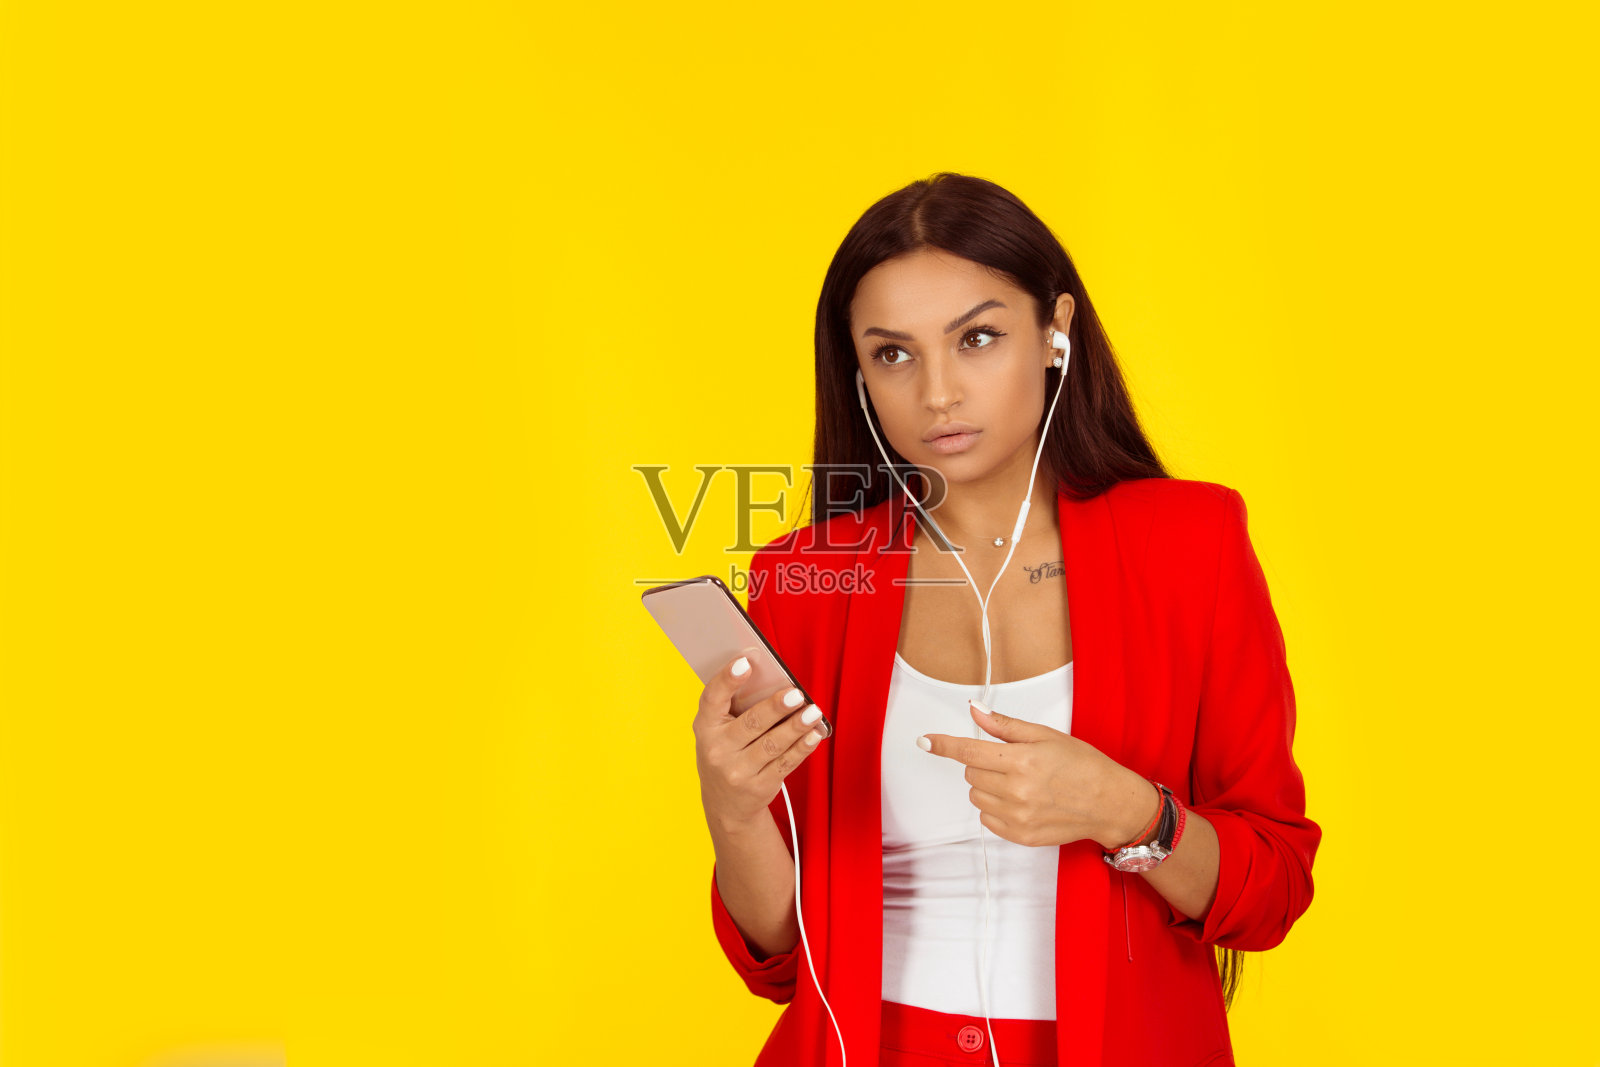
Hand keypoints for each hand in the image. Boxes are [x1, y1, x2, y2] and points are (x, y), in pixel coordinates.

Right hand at [694, 654, 827, 834]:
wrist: (725, 805)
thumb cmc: (725, 753)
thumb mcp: (717, 731)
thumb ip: (735, 707)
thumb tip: (772, 681)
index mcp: (705, 728)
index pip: (712, 699)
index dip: (727, 680)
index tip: (745, 663)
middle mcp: (718, 751)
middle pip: (751, 723)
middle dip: (775, 707)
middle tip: (796, 694)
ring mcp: (738, 772)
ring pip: (772, 745)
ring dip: (796, 727)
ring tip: (813, 712)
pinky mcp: (760, 786)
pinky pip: (785, 763)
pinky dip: (802, 748)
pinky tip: (814, 735)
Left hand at [920, 700, 1154, 848]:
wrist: (1109, 803)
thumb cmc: (1082, 764)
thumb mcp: (1046, 735)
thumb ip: (1005, 726)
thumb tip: (975, 710)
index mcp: (1022, 760)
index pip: (969, 751)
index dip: (943, 745)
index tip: (925, 741)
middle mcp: (1016, 790)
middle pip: (971, 774)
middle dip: (983, 765)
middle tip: (1012, 762)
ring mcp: (1017, 817)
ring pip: (977, 796)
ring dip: (988, 787)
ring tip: (1020, 783)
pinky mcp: (1020, 836)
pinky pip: (987, 819)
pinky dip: (995, 809)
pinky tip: (1021, 802)